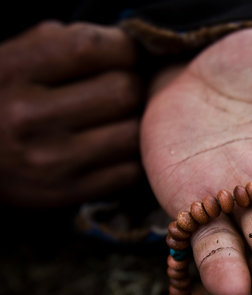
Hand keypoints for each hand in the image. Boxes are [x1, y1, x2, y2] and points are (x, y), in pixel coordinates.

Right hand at [0, 21, 143, 206]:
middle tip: (125, 88)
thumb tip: (121, 43)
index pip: (91, 47)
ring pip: (134, 133)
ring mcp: (50, 159)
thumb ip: (59, 43)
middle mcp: (29, 116)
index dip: (122, 47)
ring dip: (135, 123)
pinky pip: (129, 170)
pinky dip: (130, 157)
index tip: (123, 53)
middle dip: (133, 84)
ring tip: (119, 119)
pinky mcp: (67, 192)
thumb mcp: (9, 60)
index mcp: (11, 70)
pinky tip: (113, 148)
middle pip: (124, 91)